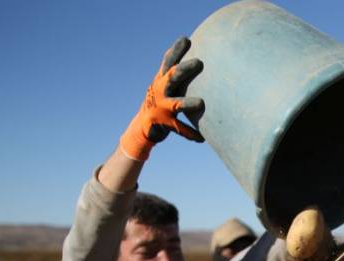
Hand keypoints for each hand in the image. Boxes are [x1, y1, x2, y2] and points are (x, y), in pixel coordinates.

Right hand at [119, 37, 205, 161]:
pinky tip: (202, 138)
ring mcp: (161, 108)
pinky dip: (191, 133)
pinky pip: (180, 129)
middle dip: (184, 69)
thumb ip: (178, 75)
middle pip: (172, 77)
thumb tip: (200, 58)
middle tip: (199, 62)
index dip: (176, 50)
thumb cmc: (161, 103)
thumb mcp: (165, 87)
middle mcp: (159, 91)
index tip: (186, 39)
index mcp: (161, 80)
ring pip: (176, 104)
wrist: (141, 128)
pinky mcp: (163, 124)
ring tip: (201, 103)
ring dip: (188, 103)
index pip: (168, 61)